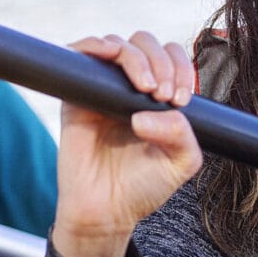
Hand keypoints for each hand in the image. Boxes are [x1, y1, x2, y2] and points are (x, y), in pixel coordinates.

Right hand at [51, 32, 199, 256]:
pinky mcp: (74, 96)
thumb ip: (183, 133)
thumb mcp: (181, 162)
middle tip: (162, 94)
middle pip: (144, 44)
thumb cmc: (142, 187)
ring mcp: (101, 89)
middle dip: (160, 62)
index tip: (180, 98)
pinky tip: (109, 54)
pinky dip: (94, 45)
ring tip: (146, 88)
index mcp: (157, 97)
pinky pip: (79, 55)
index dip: (180, 67)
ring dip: (136, 58)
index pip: (171, 58)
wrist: (107, 212)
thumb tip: (148, 111)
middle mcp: (128, 87)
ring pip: (117, 45)